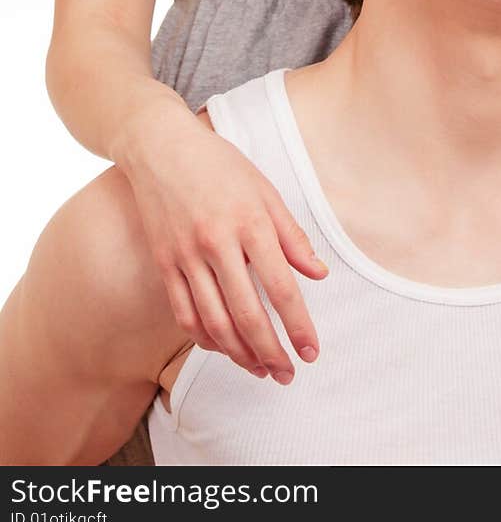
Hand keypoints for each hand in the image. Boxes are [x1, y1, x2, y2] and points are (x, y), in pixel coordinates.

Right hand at [122, 104, 328, 383]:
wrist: (160, 147)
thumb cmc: (220, 165)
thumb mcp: (265, 190)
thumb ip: (292, 235)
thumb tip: (318, 274)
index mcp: (250, 222)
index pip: (281, 287)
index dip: (298, 326)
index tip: (311, 351)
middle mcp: (217, 243)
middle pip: (247, 314)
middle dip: (271, 352)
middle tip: (288, 375)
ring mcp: (186, 257)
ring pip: (214, 323)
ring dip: (240, 355)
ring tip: (261, 370)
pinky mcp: (164, 264)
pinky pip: (185, 314)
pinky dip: (205, 339)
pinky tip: (224, 349)